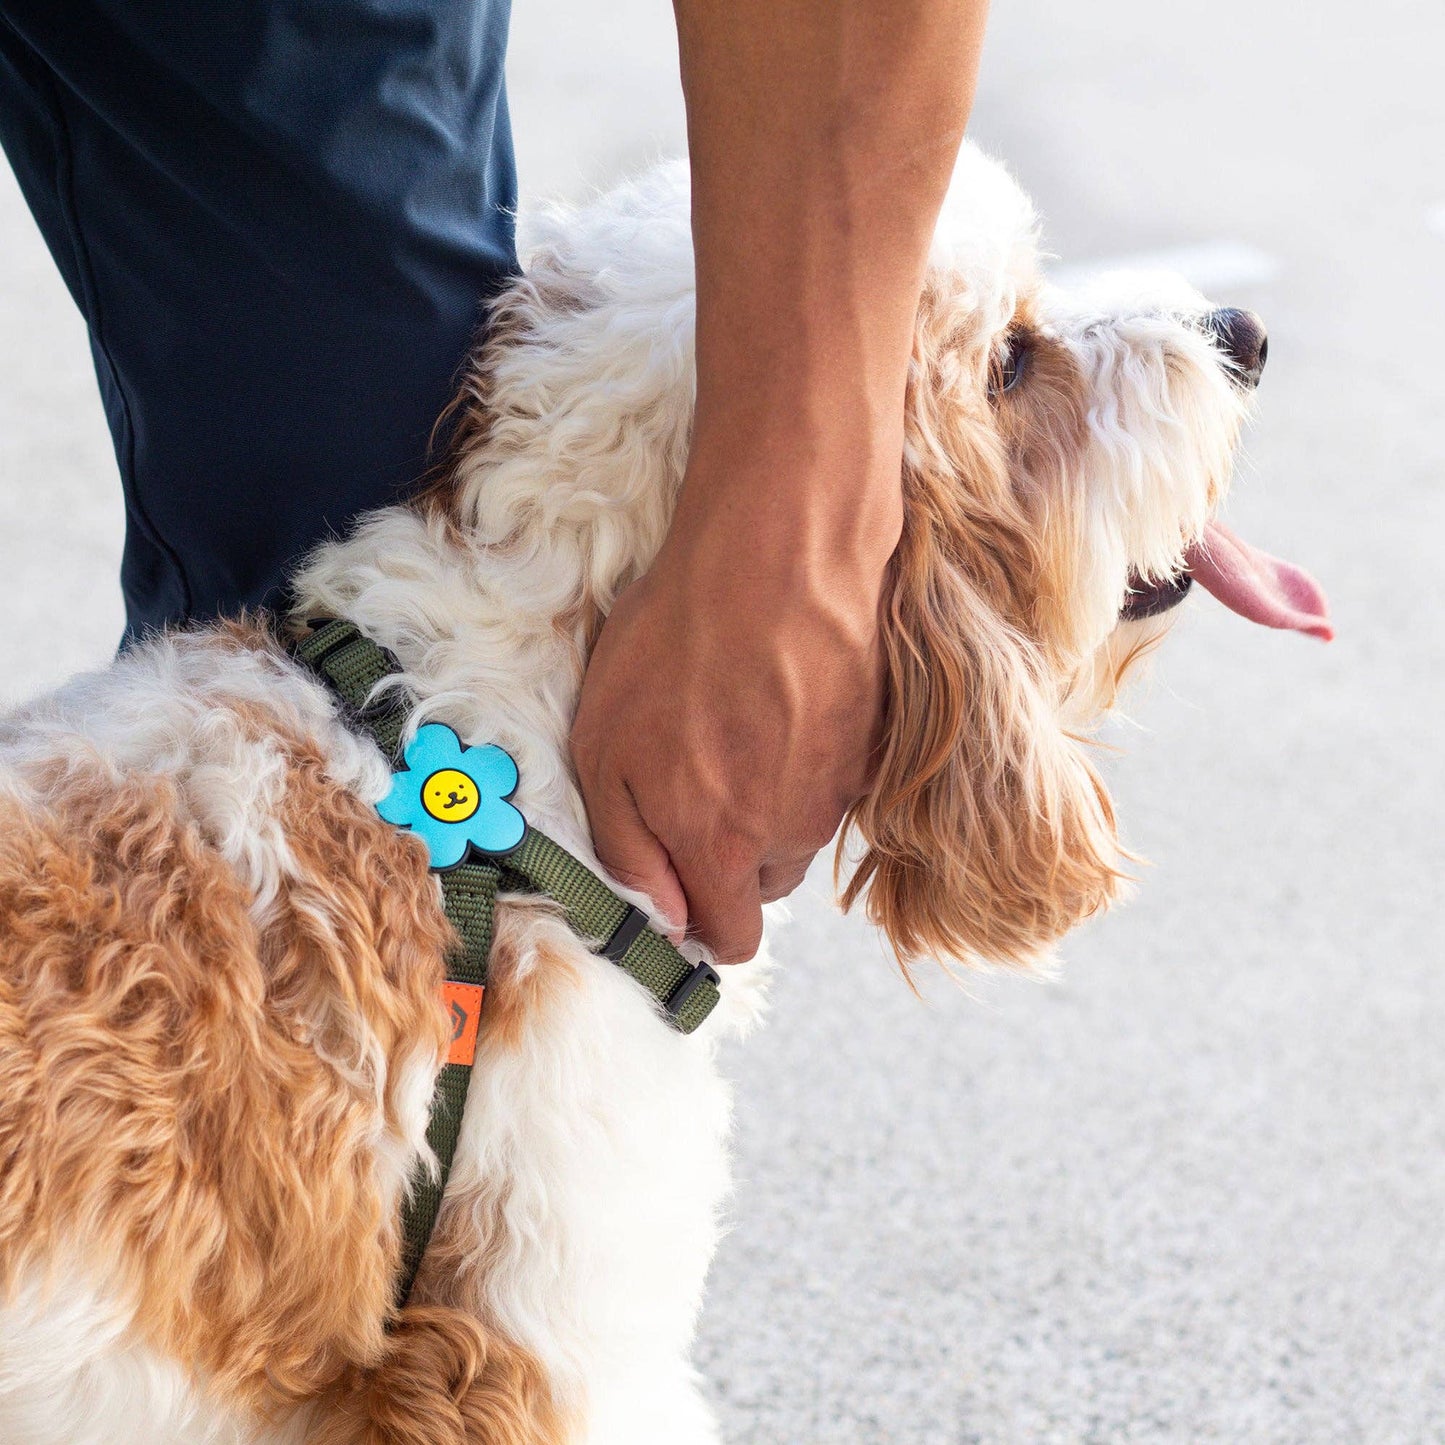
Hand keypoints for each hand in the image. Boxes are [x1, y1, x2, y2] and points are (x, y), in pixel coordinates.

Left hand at [571, 438, 897, 962]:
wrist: (777, 552)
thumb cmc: (676, 643)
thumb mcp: (603, 749)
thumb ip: (630, 851)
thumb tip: (664, 916)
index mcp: (723, 846)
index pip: (732, 940)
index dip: (702, 923)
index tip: (683, 884)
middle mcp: (793, 831)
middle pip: (765, 882)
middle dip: (731, 853)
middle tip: (696, 770)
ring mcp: (841, 784)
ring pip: (799, 825)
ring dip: (770, 796)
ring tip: (734, 715)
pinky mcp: (872, 738)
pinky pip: (832, 773)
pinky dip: (807, 751)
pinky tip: (777, 692)